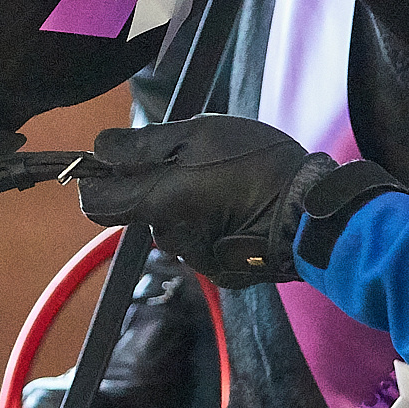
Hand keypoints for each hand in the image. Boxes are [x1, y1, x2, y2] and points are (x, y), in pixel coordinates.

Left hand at [77, 116, 338, 284]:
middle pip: (140, 210)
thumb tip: (100, 148)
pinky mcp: (222, 272)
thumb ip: (145, 144)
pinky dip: (214, 224)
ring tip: (227, 180)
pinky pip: (203, 241)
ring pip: (174, 224)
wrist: (312, 217)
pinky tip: (242, 207)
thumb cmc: (258, 168)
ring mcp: (196, 259)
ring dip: (188, 203)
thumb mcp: (200, 136)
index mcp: (157, 203)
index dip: (96, 179)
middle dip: (156, 185)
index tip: (115, 159)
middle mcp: (169, 237)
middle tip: (195, 158)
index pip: (95, 203)